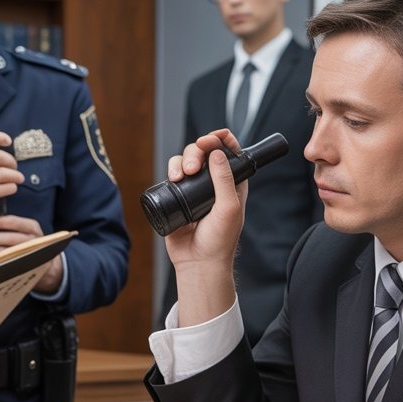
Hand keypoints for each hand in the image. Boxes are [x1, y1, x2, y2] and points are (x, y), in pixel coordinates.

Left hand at [0, 215, 62, 292]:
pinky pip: (9, 266)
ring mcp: (30, 256)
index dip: (9, 222)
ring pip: (10, 254)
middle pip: (14, 239)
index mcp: (33, 229)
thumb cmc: (25, 242)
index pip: (22, 224)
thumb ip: (10, 226)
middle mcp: (34, 242)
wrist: (44, 265)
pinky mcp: (25, 269)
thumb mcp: (24, 231)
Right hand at [164, 129, 246, 325]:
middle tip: (192, 165)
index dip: (220, 139)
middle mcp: (213, 182)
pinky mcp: (176, 196)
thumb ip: (225, 179)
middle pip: (203, 151)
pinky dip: (171, 170)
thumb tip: (217, 152)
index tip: (210, 139)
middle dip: (196, 151)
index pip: (228, 151)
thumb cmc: (220, 240)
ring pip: (185, 160)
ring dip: (181, 160)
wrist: (198, 262)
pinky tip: (172, 178)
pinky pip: (171, 174)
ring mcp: (194, 188)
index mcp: (232, 182)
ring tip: (180, 175)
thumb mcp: (229, 208)